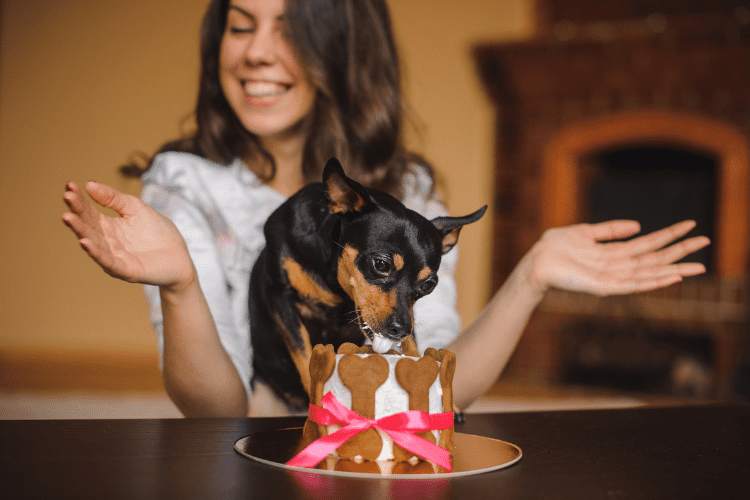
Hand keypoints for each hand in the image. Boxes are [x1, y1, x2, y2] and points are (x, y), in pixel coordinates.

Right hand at [62, 181, 194, 290]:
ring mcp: (115, 257)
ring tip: (67, 217)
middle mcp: (107, 242)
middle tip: (67, 197)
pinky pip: (108, 261)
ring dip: (80, 231)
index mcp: (109, 227)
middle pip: (88, 226)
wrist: (181, 258)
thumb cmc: (158, 233)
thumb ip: (114, 198)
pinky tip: (84, 242)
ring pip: (93, 244)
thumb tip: (89, 184)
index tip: (69, 185)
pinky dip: (95, 253)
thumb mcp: (136, 209)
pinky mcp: (126, 270)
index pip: (89, 212)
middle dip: (76, 212)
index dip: (79, 200)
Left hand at [527, 220, 709, 296]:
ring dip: (674, 269)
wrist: (535, 262)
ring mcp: (612, 278)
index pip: (647, 244)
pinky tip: (670, 277)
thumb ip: (611, 230)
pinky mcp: (603, 287)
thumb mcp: (585, 232)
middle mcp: (616, 266)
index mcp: (612, 253)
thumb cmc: (555, 248)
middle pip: (655, 258)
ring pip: (649, 272)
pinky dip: (653, 281)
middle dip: (680, 251)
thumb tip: (638, 225)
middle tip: (707, 242)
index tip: (690, 226)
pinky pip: (632, 285)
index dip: (669, 235)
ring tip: (699, 266)